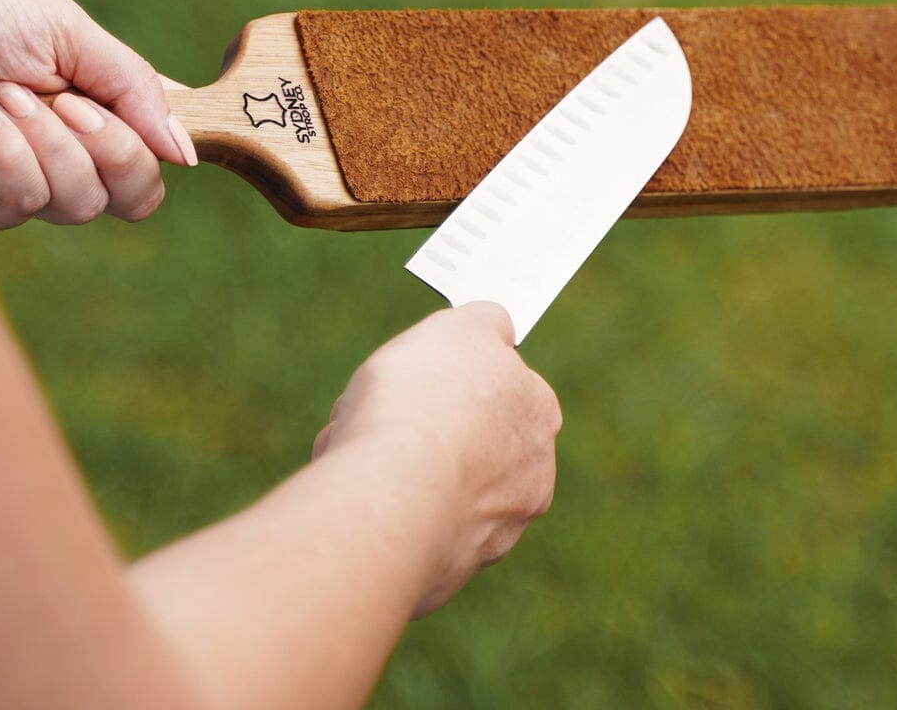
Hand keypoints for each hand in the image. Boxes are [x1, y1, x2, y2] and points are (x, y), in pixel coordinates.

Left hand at [0, 0, 196, 230]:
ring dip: (50, 146)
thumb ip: (135, 87)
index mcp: (102, 104)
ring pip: (82, 205)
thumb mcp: (66, 30)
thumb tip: (185, 153)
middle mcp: (72, 149)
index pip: (159, 152)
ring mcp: (27, 179)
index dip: (165, 144)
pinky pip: (24, 207)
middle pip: (136, 195)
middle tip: (70, 106)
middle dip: (114, 151)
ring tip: (4, 98)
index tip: (133, 113)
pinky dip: (11, 160)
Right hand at [312, 302, 561, 616]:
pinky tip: (358, 497)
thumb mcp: (460, 327)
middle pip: (463, 441)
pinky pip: (405, 529)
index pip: (497, 387)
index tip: (418, 375)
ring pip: (429, 485)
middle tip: (380, 411)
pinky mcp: (446, 574)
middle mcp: (530, 480)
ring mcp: (492, 534)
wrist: (391, 492)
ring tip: (359, 450)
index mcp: (538, 416)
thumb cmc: (425, 398)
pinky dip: (381, 512)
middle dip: (420, 426)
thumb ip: (486, 322)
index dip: (451, 376)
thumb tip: (497, 324)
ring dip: (392, 465)